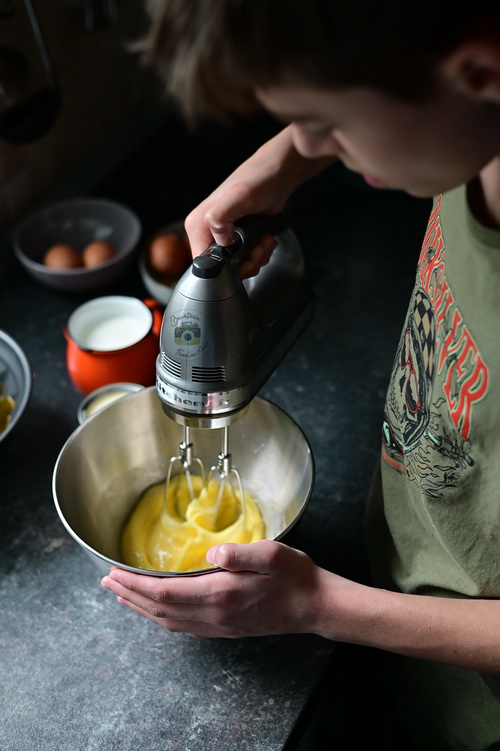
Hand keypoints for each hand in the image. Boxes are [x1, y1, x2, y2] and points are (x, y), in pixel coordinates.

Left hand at [101, 540, 323, 637]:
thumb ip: (239, 553)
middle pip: (159, 611)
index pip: (165, 593)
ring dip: (141, 608)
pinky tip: (157, 612)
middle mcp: (215, 615)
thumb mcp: (272, 554)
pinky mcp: (225, 629)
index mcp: (221, 594)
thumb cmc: (295, 577)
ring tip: (123, 595)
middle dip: (129, 595)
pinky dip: (161, 619)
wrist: (315, 606)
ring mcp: (219, 626)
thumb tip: (210, 552)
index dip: (135, 584)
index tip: (114, 571)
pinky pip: (183, 628)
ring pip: (168, 622)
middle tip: (107, 581)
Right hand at [184, 126, 332, 277]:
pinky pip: (246, 259)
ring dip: (256, 259)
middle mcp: (207, 232)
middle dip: (245, 264)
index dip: (224, 269)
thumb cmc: (258, 180)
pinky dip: (260, 254)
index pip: (202, 263)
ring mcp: (222, 236)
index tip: (243, 259)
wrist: (277, 175)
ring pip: (237, 266)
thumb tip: (218, 238)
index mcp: (198, 224)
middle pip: (221, 268)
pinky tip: (266, 239)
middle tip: (258, 249)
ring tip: (264, 241)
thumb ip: (221, 215)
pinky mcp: (236, 238)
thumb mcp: (239, 196)